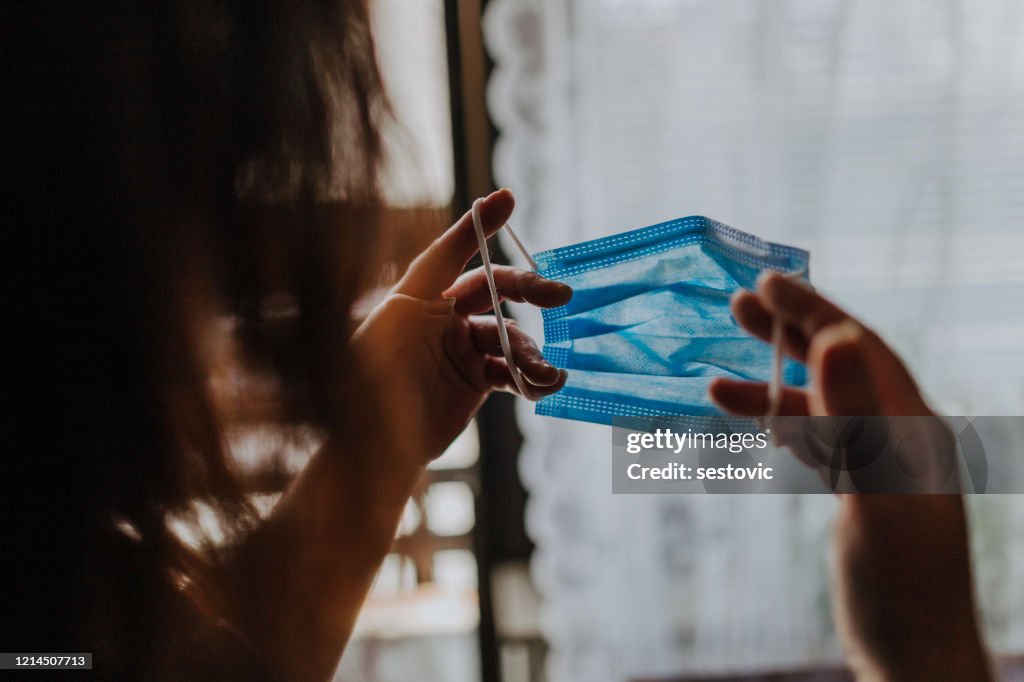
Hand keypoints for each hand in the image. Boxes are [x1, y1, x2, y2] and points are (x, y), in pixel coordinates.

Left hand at [351, 189, 569, 461]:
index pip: (452, 252)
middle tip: (560, 296)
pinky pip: (512, 370)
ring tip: (545, 375)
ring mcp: (461, 349)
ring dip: (532, 353)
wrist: (374, 449)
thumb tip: (456, 237)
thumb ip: (432, 278)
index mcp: (417, 296)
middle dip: (528, 290)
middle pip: (494, 289)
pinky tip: (544, 387)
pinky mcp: (476, 380)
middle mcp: (441, 316)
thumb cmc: (372, 382)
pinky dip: (531, 377)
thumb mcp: (394, 323)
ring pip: (510, 336)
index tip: (508, 199)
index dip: (478, 226)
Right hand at [710, 273, 990, 680]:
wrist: (914, 656)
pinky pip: (817, 443)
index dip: (813, 312)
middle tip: (738, 304)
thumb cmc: (902, 583)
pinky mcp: (861, 494)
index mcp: (913, 425)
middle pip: (838, 367)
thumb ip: (856, 416)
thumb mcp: (879, 496)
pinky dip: (781, 427)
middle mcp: (900, 435)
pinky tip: (755, 426)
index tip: (767, 282)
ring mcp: (880, 465)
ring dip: (770, 389)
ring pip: (820, 407)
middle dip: (788, 335)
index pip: (859, 348)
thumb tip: (836, 336)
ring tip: (714, 382)